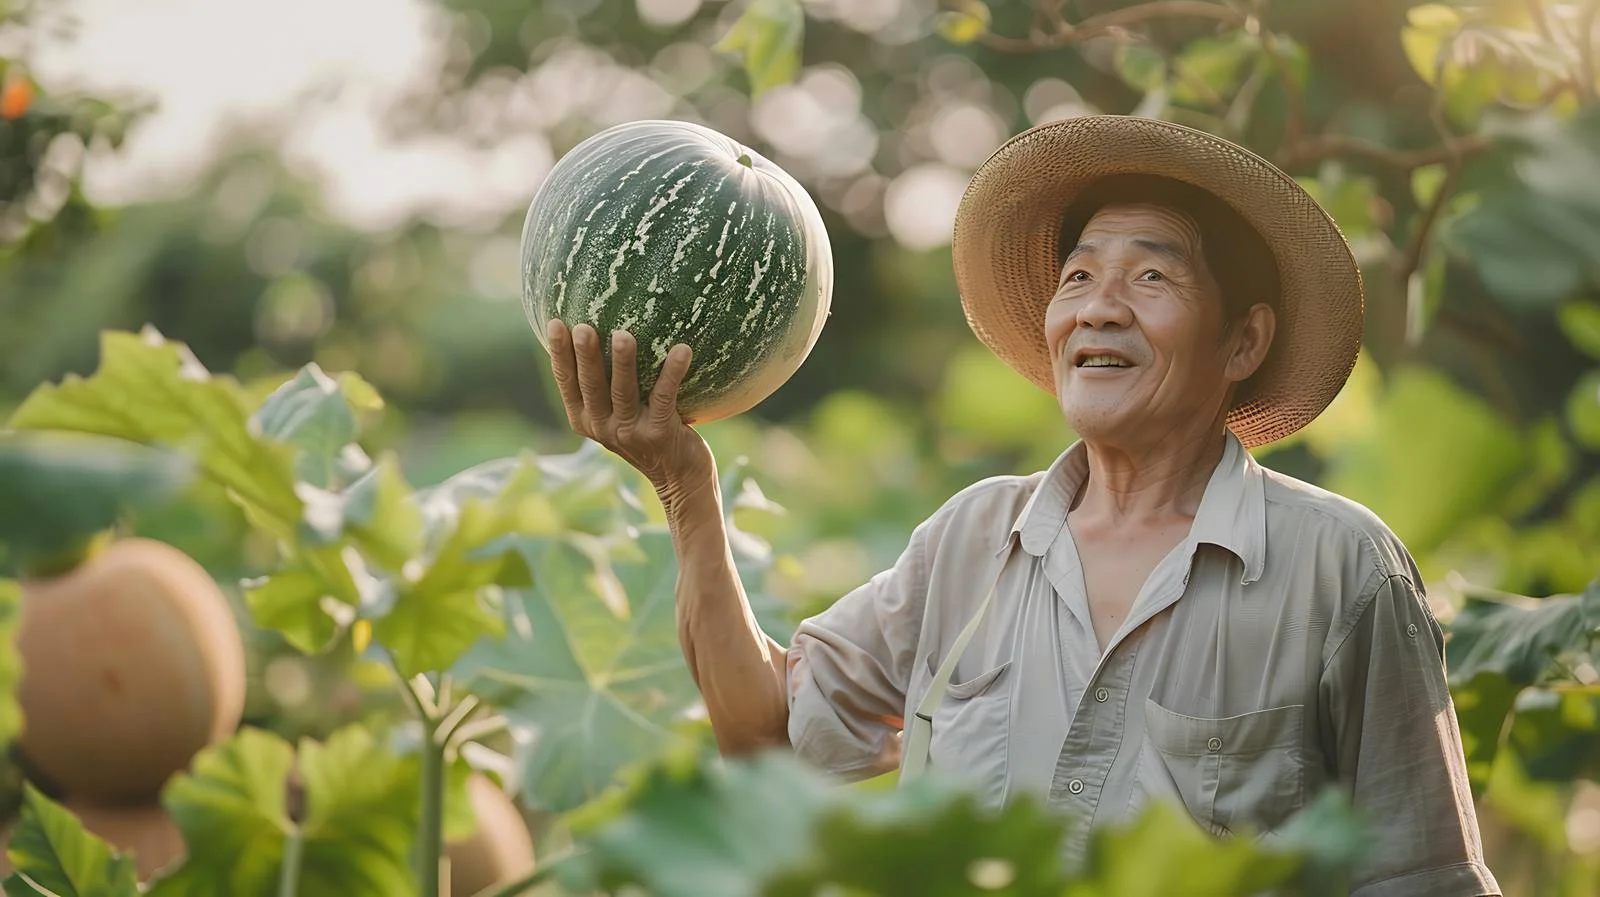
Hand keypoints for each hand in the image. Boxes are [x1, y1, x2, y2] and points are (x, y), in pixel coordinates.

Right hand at [546, 319, 714, 495]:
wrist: (680, 480)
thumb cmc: (648, 434)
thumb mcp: (619, 415)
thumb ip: (607, 386)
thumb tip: (606, 328)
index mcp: (585, 419)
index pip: (567, 382)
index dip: (559, 354)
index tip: (554, 324)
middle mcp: (602, 428)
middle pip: (591, 386)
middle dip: (585, 356)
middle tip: (582, 327)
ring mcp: (629, 433)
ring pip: (623, 392)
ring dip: (623, 363)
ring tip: (623, 335)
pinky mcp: (658, 434)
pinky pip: (663, 397)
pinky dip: (672, 372)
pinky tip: (682, 349)